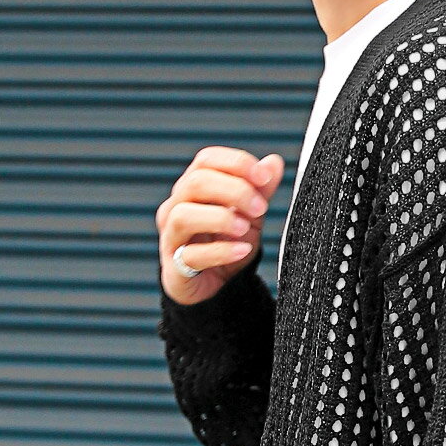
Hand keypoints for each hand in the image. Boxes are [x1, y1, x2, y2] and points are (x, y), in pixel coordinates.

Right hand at [156, 146, 284, 304]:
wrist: (218, 285)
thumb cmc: (228, 243)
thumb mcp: (251, 214)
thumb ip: (260, 189)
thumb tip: (274, 162)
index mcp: (193, 188)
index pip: (206, 160)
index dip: (236, 163)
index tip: (264, 177)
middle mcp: (176, 207)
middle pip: (196, 183)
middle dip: (234, 191)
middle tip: (260, 207)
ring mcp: (172, 236)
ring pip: (183, 215)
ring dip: (221, 218)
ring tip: (245, 227)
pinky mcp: (175, 267)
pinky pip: (192, 255)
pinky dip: (221, 251)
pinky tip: (242, 249)